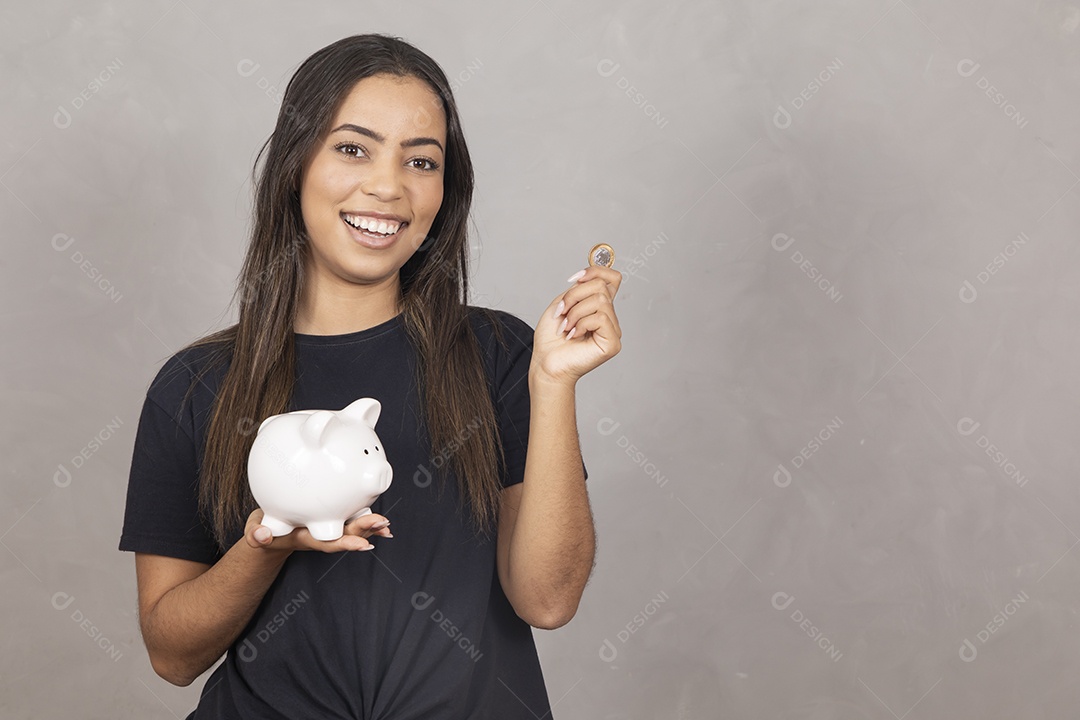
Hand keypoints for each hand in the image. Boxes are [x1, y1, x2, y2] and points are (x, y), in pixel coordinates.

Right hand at [244, 507, 392, 553]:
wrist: (271, 531)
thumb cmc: (265, 528)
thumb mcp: (256, 531)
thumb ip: (257, 534)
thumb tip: (261, 536)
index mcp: (304, 537)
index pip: (327, 542)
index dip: (344, 543)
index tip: (362, 544)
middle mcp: (319, 534)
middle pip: (344, 533)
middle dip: (364, 530)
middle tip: (383, 524)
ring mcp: (325, 528)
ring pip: (350, 527)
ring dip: (369, 527)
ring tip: (386, 525)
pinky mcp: (329, 520)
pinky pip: (349, 519)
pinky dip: (365, 521)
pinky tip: (381, 523)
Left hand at [532, 264, 622, 384]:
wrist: (545, 363)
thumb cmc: (551, 338)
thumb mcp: (562, 304)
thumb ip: (579, 288)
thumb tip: (592, 275)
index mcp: (598, 306)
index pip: (611, 278)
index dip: (595, 271)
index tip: (574, 279)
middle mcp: (609, 317)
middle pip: (601, 286)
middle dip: (574, 296)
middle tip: (561, 313)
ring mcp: (612, 330)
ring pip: (600, 301)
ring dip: (575, 312)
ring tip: (566, 328)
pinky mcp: (612, 343)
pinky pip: (601, 318)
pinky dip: (581, 324)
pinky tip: (573, 336)